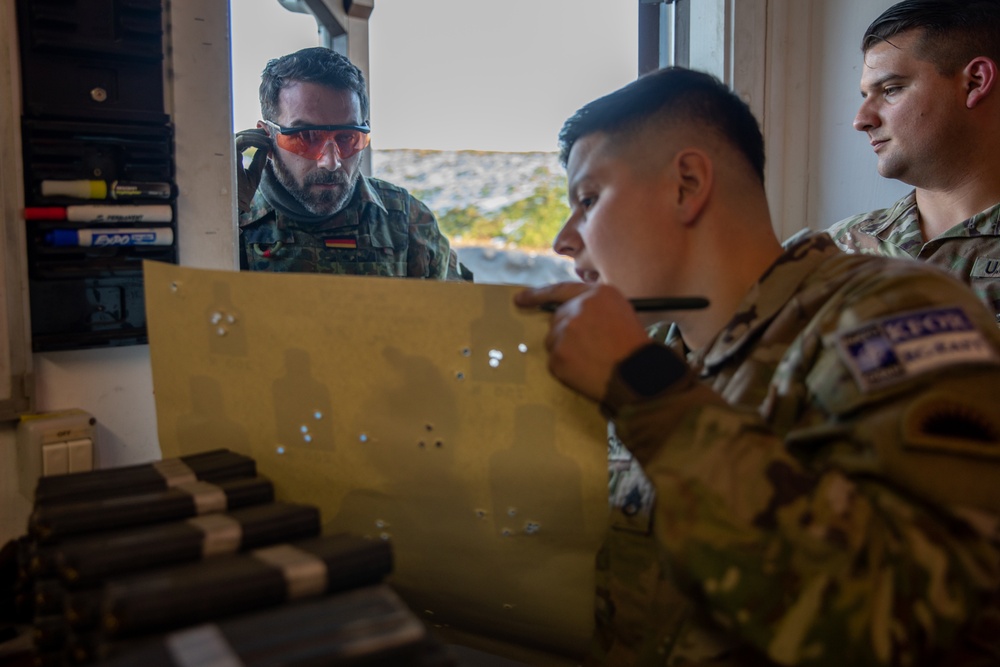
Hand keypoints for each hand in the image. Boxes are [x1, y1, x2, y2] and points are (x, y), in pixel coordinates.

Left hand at [515, 283, 651, 400]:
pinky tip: (586, 371)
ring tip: (593, 360)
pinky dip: (567, 368)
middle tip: (588, 348)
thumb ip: (595, 306)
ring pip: (555, 341)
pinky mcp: (558, 355)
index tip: (519, 299)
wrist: (640, 375)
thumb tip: (572, 312)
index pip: (559, 290)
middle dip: (567, 333)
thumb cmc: (636, 347)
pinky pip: (556, 361)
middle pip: (557, 319)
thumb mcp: (622, 312)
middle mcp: (577, 308)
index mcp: (596, 294)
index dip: (537, 294)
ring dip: (567, 350)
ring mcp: (565, 331)